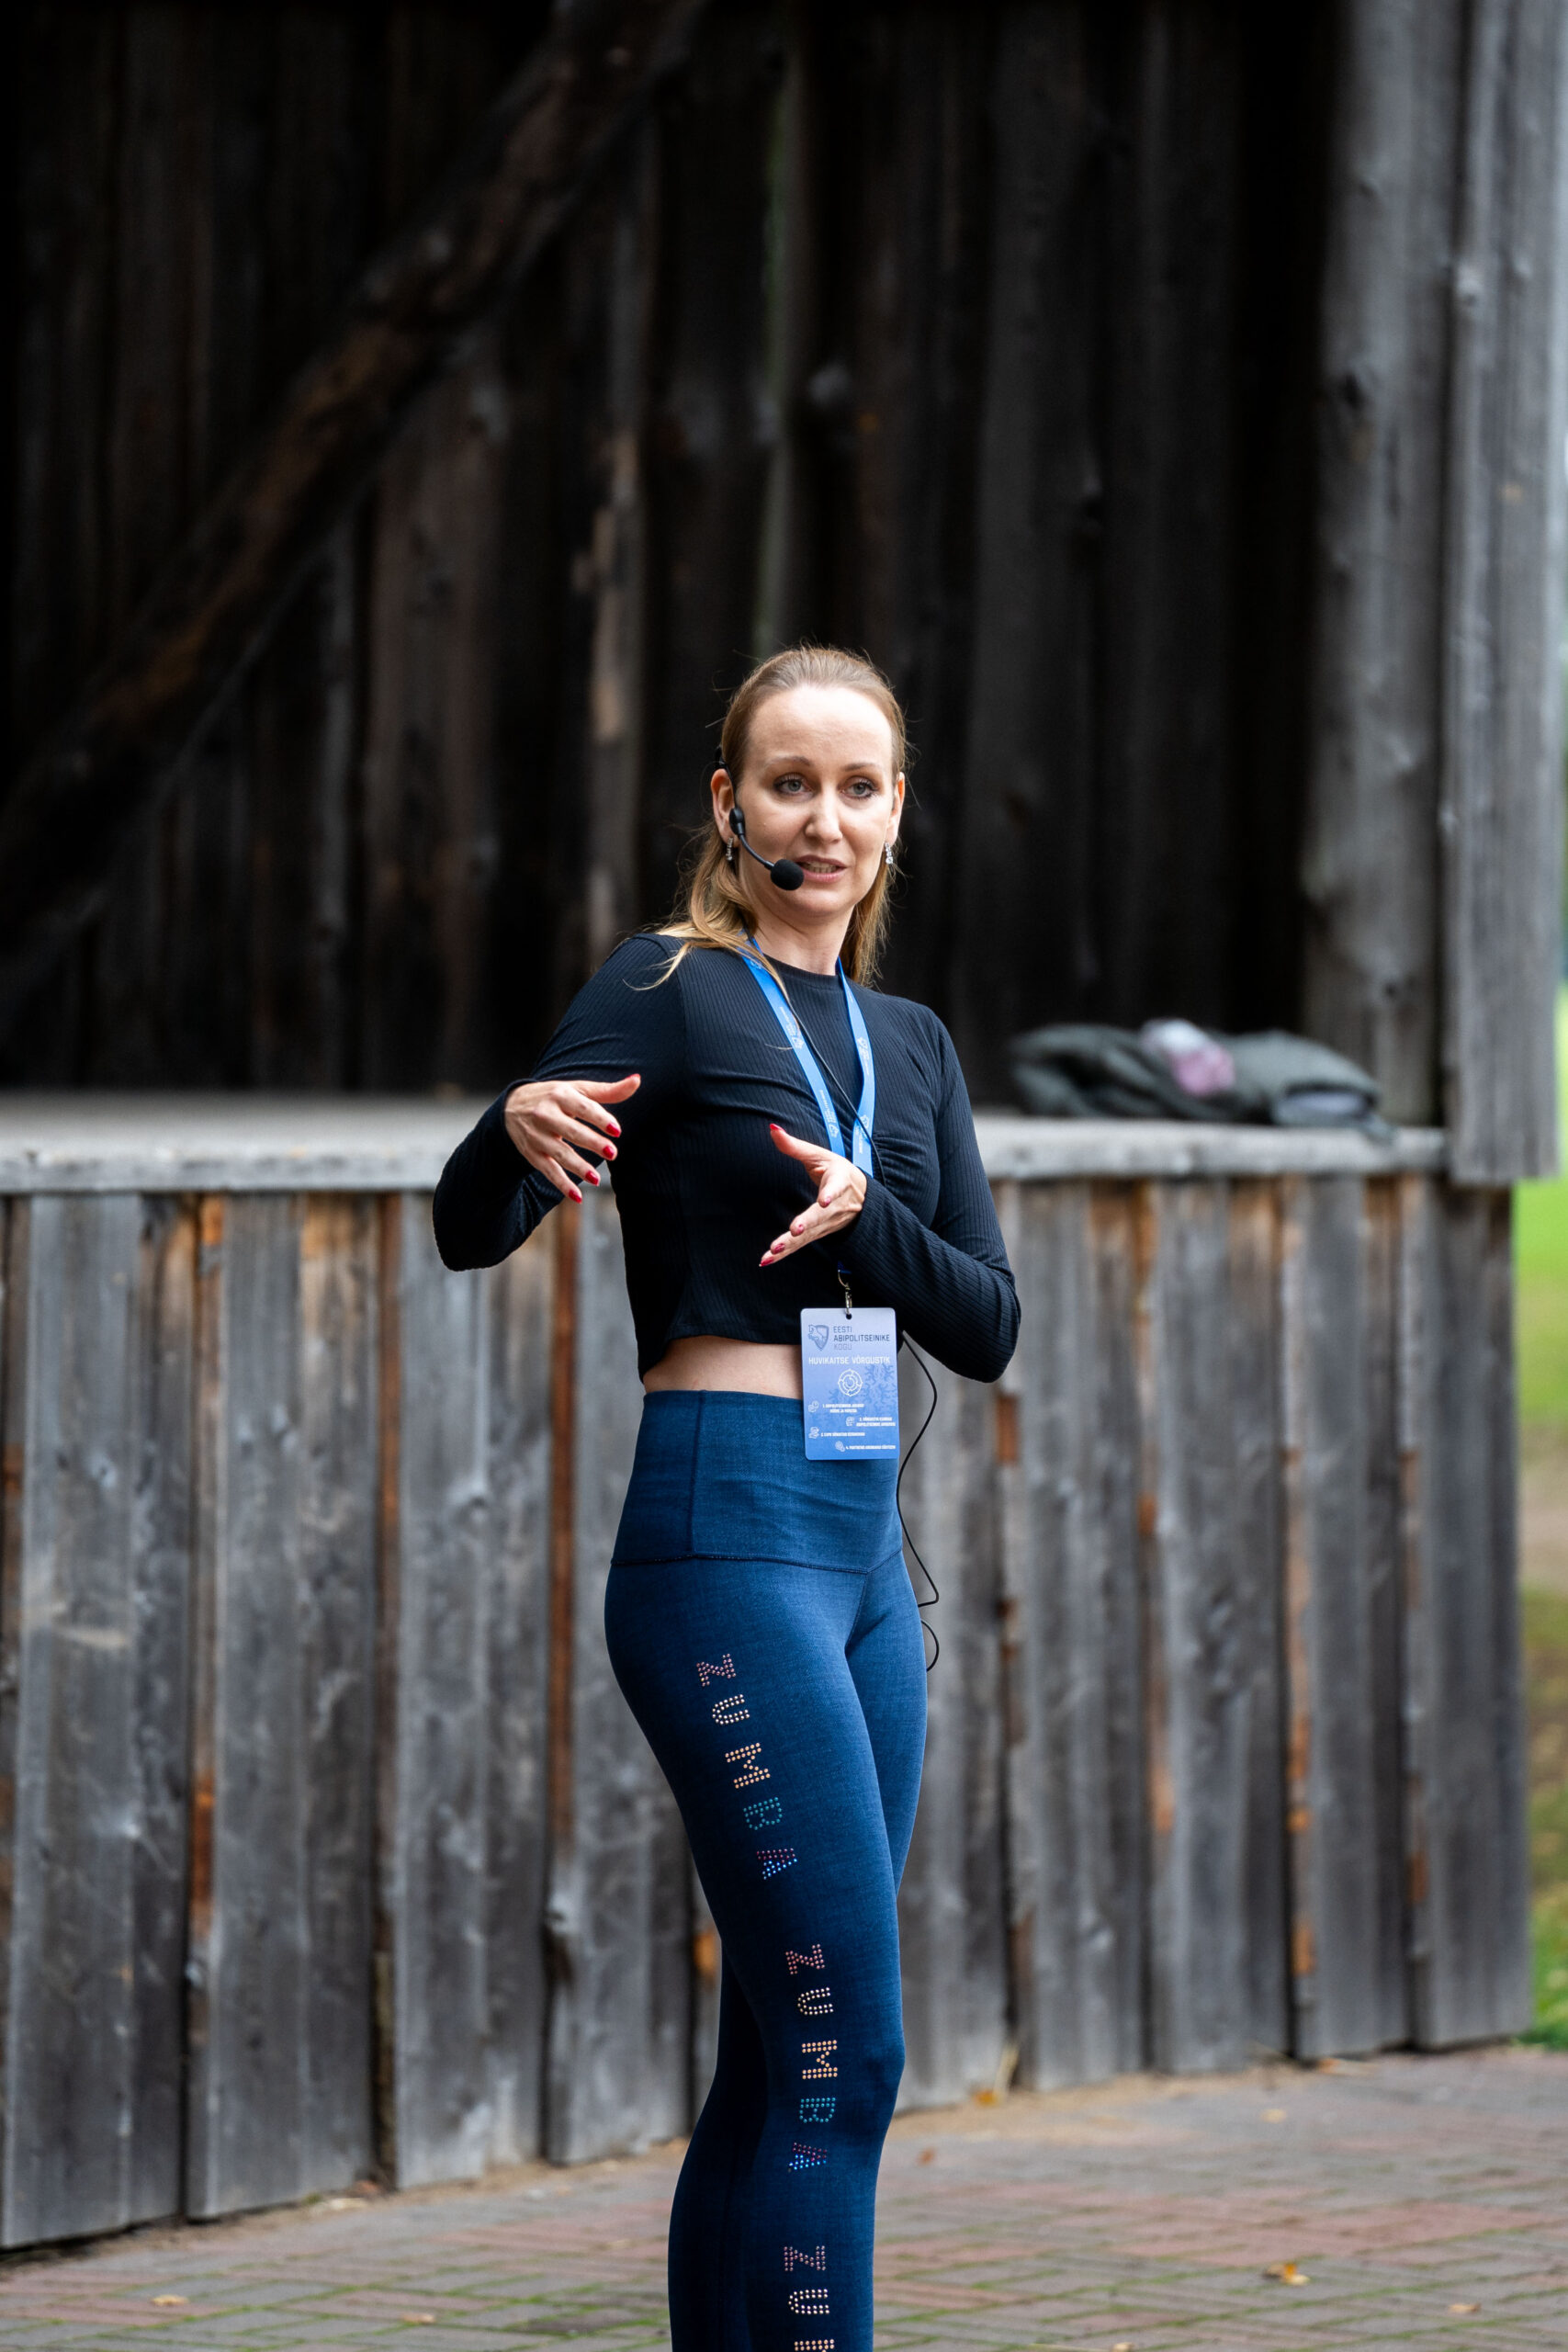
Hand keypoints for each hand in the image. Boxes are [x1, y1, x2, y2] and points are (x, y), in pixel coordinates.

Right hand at [504, 1073, 639, 1201]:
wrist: (511, 1106)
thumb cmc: (554, 1097)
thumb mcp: (577, 1089)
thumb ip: (607, 1090)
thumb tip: (637, 1081)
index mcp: (560, 1095)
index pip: (583, 1107)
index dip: (599, 1118)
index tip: (616, 1130)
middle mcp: (545, 1114)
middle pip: (571, 1131)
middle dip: (591, 1142)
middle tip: (612, 1153)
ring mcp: (537, 1136)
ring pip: (559, 1153)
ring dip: (578, 1167)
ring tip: (596, 1179)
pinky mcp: (532, 1153)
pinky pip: (548, 1171)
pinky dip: (561, 1184)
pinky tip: (577, 1196)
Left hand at [760, 1125, 866, 1265]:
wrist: (861, 1197)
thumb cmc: (837, 1171)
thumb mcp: (820, 1155)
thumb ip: (795, 1146)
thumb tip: (772, 1129)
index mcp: (839, 1182)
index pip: (836, 1188)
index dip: (830, 1194)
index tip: (824, 1200)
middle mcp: (835, 1206)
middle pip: (821, 1217)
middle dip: (808, 1224)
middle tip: (795, 1230)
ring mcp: (827, 1223)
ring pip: (809, 1235)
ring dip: (791, 1245)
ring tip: (774, 1251)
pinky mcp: (817, 1234)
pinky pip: (800, 1245)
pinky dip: (784, 1255)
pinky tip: (767, 1260)